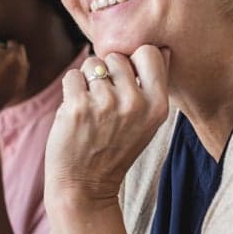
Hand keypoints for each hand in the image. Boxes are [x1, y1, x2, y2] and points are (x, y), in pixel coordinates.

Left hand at [44, 45, 169, 205]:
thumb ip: (155, 85)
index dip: (133, 61)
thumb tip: (162, 48)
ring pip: (92, 63)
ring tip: (91, 108)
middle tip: (104, 102)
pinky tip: (76, 112)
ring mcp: (106, 104)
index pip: (148, 52)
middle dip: (106, 72)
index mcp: (157, 105)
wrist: (85, 186)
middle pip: (116, 56)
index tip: (125, 81)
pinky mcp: (78, 106)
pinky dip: (70, 90)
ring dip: (87, 80)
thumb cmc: (115, 148)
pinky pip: (72, 75)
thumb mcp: (148, 122)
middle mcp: (135, 103)